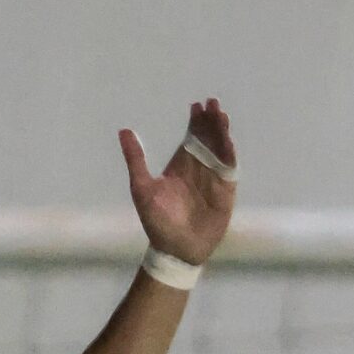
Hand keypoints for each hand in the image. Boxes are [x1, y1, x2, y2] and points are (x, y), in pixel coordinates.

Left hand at [118, 97, 235, 266]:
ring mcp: (214, 177)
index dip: (196, 120)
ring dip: (222, 131)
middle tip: (211, 103)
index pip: (191, 136)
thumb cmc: (157, 222)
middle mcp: (199, 167)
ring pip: (221, 147)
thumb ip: (136, 160)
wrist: (175, 250)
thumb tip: (124, 131)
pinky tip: (227, 140)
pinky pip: (229, 166)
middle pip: (208, 137)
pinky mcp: (225, 189)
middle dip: (211, 119)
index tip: (196, 105)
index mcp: (181, 164)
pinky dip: (229, 152)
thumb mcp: (142, 188)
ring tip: (220, 115)